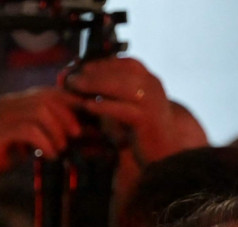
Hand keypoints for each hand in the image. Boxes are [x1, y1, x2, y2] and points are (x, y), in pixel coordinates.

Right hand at [0, 87, 84, 204]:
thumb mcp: (23, 141)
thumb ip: (41, 131)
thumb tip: (72, 131)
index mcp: (13, 102)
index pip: (47, 91)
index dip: (69, 101)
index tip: (84, 117)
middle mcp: (7, 103)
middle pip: (47, 97)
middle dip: (67, 115)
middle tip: (76, 135)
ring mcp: (2, 115)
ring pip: (41, 111)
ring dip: (57, 130)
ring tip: (60, 148)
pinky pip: (30, 130)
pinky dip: (45, 142)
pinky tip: (48, 154)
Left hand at [62, 57, 200, 165]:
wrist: (167, 152)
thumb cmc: (143, 131)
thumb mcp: (130, 107)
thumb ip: (114, 95)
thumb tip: (86, 84)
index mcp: (150, 81)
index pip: (127, 63)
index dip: (103, 63)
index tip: (82, 65)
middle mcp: (152, 87)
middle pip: (121, 71)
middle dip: (94, 71)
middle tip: (71, 75)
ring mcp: (151, 102)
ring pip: (121, 86)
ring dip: (95, 83)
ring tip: (74, 85)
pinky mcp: (146, 120)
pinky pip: (122, 110)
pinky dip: (104, 106)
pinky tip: (87, 105)